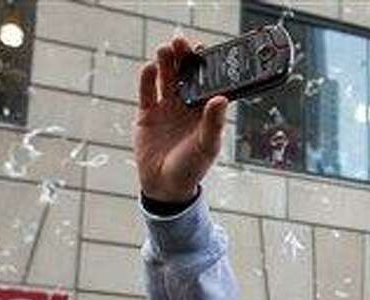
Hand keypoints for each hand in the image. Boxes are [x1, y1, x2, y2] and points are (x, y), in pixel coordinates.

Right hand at [134, 36, 228, 203]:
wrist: (165, 187)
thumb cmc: (192, 168)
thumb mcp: (207, 146)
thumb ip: (213, 123)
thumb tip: (222, 98)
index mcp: (205, 112)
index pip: (207, 82)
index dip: (206, 65)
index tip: (205, 49)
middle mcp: (186, 106)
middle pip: (185, 75)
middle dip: (184, 58)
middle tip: (182, 42)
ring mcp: (166, 109)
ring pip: (166, 79)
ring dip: (166, 63)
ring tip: (166, 49)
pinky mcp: (148, 114)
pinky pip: (147, 92)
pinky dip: (147, 79)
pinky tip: (150, 68)